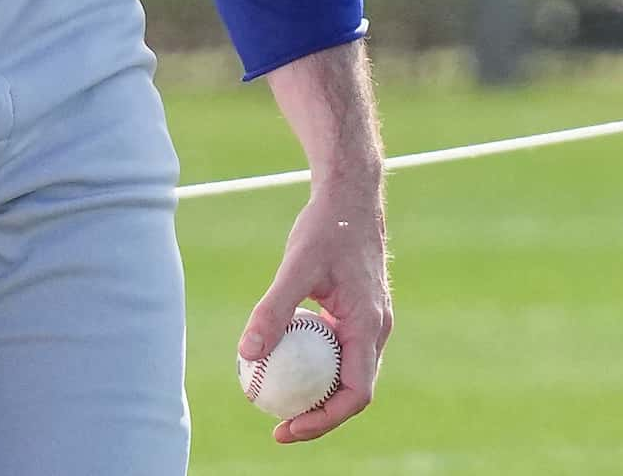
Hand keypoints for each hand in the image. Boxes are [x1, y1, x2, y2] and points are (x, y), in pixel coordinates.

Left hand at [241, 182, 391, 443]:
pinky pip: (339, 349)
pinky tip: (282, 356)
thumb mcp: (296, 267)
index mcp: (369, 327)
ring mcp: (370, 322)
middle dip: (318, 414)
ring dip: (317, 390)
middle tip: (276, 424)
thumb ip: (273, 309)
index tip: (287, 427)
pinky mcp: (358, 311)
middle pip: (352, 391)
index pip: (354, 394)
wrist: (351, 195)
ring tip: (276, 398)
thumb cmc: (326, 227)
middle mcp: (376, 331)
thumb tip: (246, 353)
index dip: (323, 419)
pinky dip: (315, 361)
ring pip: (346, 371)